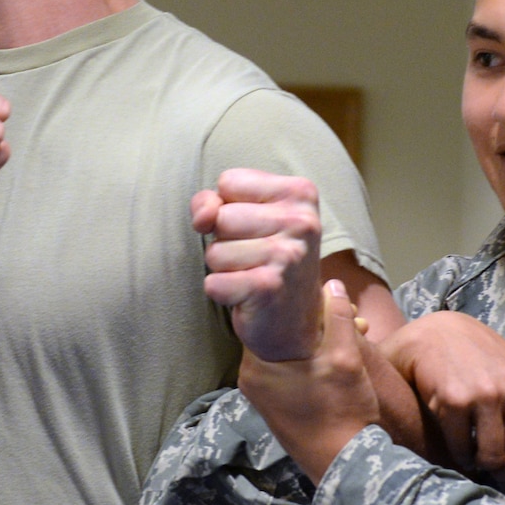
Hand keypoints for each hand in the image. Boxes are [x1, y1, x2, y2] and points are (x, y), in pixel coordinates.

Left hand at [194, 169, 325, 361]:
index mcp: (300, 192)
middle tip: (255, 258)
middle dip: (226, 240)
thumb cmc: (266, 260)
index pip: (229, 182)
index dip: (227, 208)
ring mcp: (288, 255)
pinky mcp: (269, 288)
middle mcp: (301, 221)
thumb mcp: (245, 216)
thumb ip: (213, 202)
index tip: (254, 229)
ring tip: (252, 275)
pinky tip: (247, 296)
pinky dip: (221, 292)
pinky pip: (213, 283)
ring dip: (224, 269)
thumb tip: (203, 217)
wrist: (296, 322)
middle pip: (221, 217)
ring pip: (215, 251)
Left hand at [239, 279, 384, 481]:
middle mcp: (251, 379)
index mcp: (256, 364)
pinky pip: (290, 371)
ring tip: (350, 333)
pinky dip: (311, 361)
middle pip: (278, 332)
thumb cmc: (342, 411)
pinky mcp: (276, 407)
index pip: (264, 315)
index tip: (318, 293)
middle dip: (312, 321)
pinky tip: (339, 359)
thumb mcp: (345, 358)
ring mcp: (262, 396)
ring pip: (287, 351)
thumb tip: (332, 284)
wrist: (346, 465)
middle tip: (345, 315)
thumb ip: (337, 317)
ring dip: (316, 341)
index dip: (294, 301)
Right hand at [375, 312, 504, 479]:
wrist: (439, 334)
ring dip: (482, 464)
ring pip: (491, 458)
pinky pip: (462, 448)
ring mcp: (487, 394)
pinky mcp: (455, 399)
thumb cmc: (488, 362)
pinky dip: (460, 454)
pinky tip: (460, 445)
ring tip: (478, 456)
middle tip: (498, 467)